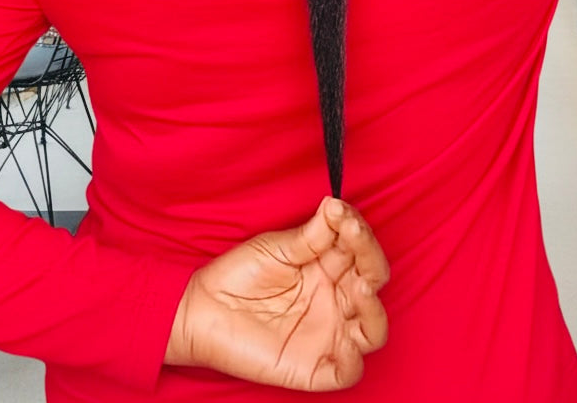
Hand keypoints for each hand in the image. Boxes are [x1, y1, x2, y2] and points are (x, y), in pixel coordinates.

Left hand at [166, 196, 389, 390]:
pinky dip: (354, 359)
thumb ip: (312, 235)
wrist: (203, 309)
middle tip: (353, 234)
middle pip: (372, 282)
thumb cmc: (239, 275)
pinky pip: (348, 371)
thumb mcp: (278, 248)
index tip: (340, 210)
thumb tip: (337, 205)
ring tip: (361, 286)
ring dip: (373, 308)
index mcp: (328, 268)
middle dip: (369, 256)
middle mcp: (335, 300)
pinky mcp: (316, 367)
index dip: (357, 229)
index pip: (359, 249)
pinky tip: (346, 339)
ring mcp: (329, 334)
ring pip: (372, 328)